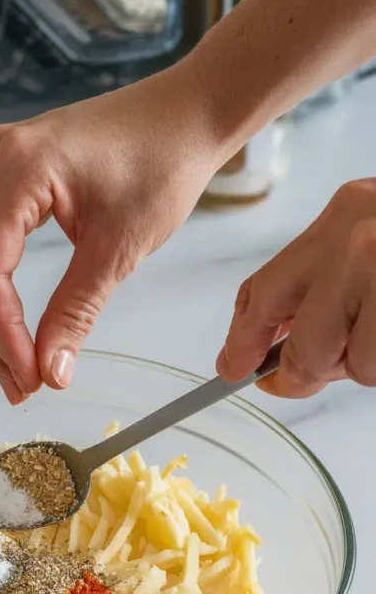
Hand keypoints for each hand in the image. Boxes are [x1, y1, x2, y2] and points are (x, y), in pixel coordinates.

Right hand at [0, 63, 219, 403]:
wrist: (187, 116)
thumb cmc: (163, 162)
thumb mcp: (120, 247)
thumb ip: (76, 312)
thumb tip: (50, 373)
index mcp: (20, 166)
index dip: (1, 332)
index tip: (28, 377)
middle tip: (16, 385)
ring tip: (15, 367)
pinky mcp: (9, 178)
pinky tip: (12, 327)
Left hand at [217, 178, 375, 396]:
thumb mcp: (370, 230)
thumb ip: (322, 276)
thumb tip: (266, 345)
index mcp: (344, 214)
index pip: (265, 288)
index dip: (243, 338)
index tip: (231, 366)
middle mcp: (360, 244)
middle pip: (303, 345)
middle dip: (299, 375)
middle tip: (296, 380)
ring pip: (350, 364)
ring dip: (361, 363)